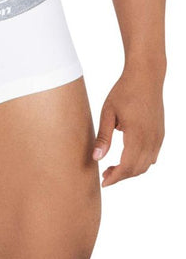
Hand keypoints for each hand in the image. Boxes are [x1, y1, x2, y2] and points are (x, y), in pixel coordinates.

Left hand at [92, 64, 164, 186]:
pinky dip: (141, 162)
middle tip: (105, 174)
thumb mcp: (108, 112)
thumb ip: (103, 137)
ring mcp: (158, 137)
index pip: (127, 166)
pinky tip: (128, 157)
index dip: (115, 177)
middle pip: (137, 169)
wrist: (146, 76)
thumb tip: (96, 158)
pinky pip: (152, 156)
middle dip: (121, 176)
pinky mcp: (160, 133)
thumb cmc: (124, 91)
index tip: (103, 182)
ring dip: (131, 170)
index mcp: (137, 135)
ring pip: (146, 165)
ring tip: (113, 167)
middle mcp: (151, 139)